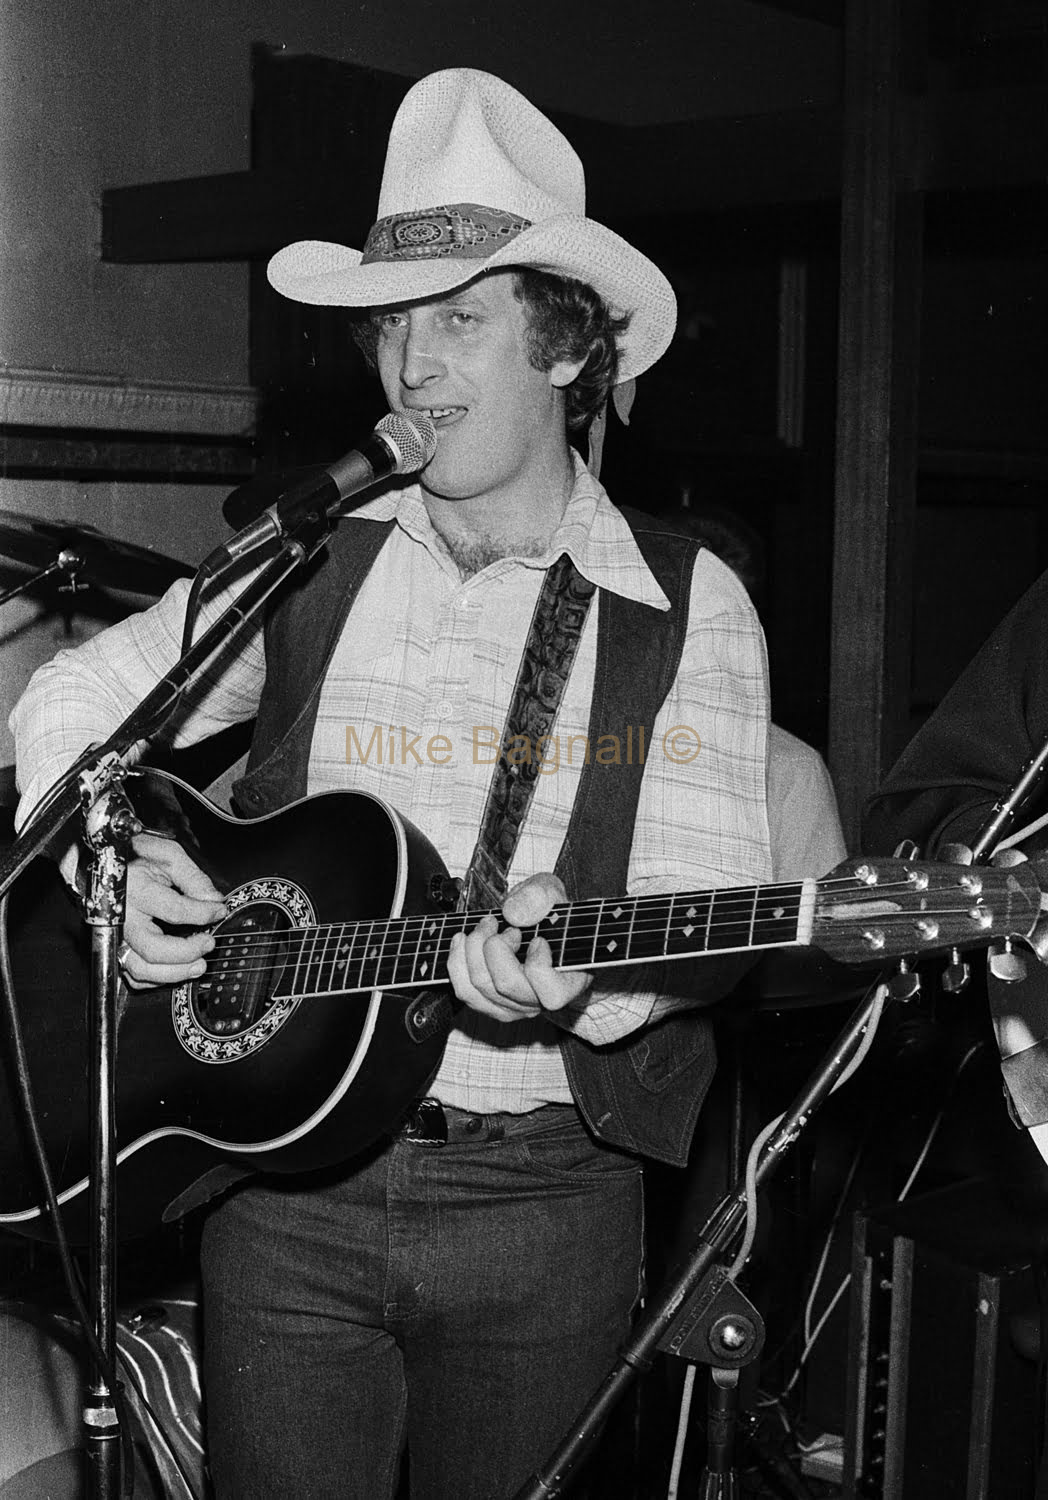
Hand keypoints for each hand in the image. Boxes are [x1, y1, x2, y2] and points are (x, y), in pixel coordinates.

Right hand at [117, 833, 226, 988]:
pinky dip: (156, 978)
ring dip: (174, 973)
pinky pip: (131, 975)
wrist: (104, 863)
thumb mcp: (167, 855)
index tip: (219, 911)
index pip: (175, 911)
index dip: (203, 914)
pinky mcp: (114, 947)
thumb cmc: (135, 856)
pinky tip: (176, 970)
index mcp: (135, 890)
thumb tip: (214, 901)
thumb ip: (193, 878)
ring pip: (141, 968)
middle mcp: (121, 917)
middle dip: (188, 952)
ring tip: (199, 965)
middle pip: (154, 949)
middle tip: (209, 943)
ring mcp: (115, 935)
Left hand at [447, 872, 591, 1023]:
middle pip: (506, 985)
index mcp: (568, 982)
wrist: (537, 924)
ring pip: (480, 988)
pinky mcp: (490, 1004)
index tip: (538, 939)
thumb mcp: (551, 892)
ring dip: (473, 950)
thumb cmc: (549, 913)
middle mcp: (540, 1001)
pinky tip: (462, 941)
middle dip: (494, 945)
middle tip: (499, 924)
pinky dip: (457, 962)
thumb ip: (539, 897)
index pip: (551, 992)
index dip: (538, 963)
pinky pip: (465, 991)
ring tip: (483, 928)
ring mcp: (514, 1007)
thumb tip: (513, 915)